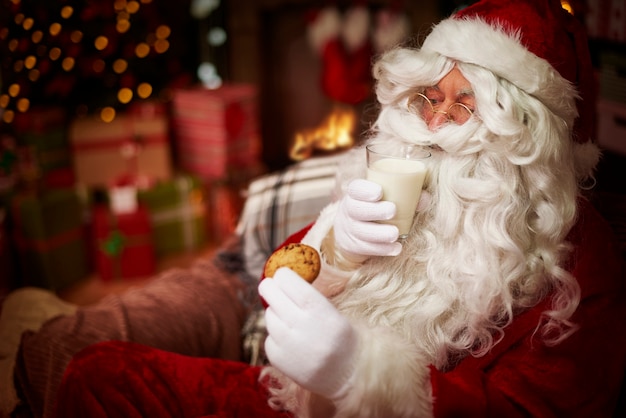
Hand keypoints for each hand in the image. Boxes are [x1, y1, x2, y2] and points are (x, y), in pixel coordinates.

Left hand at [258, 268, 356, 399]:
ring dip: (275, 312)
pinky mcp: (279, 360)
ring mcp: (289, 346)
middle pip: (273, 296)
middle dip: (270, 288)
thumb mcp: (334, 312)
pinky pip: (269, 337)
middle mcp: (303, 328)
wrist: (349, 375)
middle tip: (270, 286)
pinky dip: (275, 335)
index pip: (290, 283)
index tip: (281, 274)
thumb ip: (308, 297)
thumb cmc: (342, 338)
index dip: (282, 276)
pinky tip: (291, 339)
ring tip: (290, 318)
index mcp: (321, 312)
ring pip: (269, 316)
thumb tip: (281, 277)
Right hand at [333, 179, 401, 258]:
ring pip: (361, 231)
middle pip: (357, 210)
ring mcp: (350, 229)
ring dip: (379, 233)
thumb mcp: (384, 198)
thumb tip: (425, 198)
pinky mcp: (354, 246)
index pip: (355, 189)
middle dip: (374, 210)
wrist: (352, 229)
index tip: (379, 192)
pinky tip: (396, 248)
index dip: (365, 190)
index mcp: (356, 194)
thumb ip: (406, 195)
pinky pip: (366, 248)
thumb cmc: (376, 207)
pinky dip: (382, 249)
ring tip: (395, 233)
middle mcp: (350, 210)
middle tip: (392, 211)